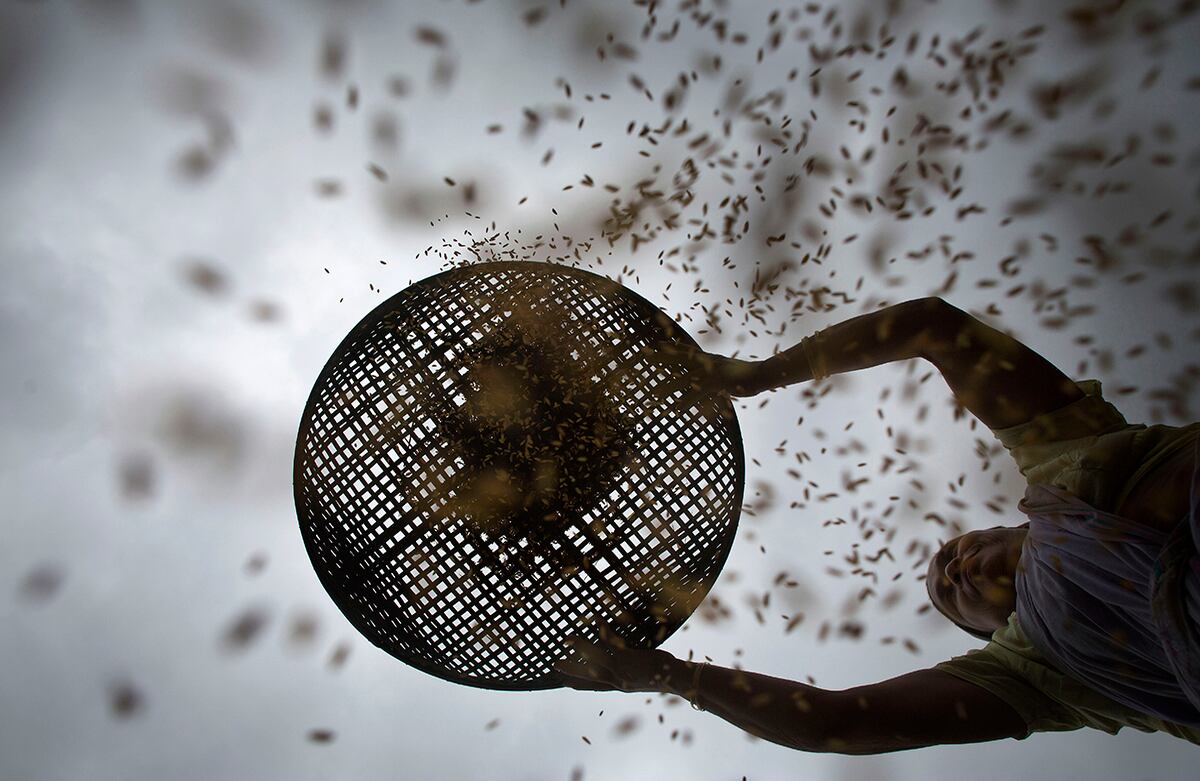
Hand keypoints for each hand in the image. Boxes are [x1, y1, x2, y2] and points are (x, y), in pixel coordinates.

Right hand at [552, 627, 680, 693]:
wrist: (677, 679)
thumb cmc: (664, 675)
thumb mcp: (643, 677)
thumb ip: (630, 672)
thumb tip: (625, 662)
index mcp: (619, 686)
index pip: (593, 686)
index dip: (578, 683)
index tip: (564, 681)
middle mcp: (617, 681)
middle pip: (586, 676)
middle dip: (570, 671)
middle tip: (554, 666)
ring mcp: (620, 670)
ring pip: (593, 660)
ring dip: (579, 648)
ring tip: (566, 639)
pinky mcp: (627, 659)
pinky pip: (611, 644)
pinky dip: (603, 632)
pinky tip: (597, 621)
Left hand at [650, 341, 765, 400]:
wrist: (762, 374)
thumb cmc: (745, 374)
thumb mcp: (727, 368)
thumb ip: (716, 370)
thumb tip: (708, 375)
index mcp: (710, 358)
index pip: (686, 350)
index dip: (671, 347)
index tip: (656, 345)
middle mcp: (708, 362)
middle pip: (680, 358)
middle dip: (662, 358)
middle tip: (645, 357)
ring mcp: (712, 372)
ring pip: (685, 379)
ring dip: (669, 387)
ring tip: (654, 394)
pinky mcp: (718, 384)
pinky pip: (699, 395)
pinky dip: (687, 402)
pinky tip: (676, 409)